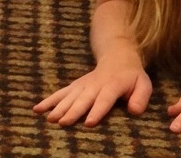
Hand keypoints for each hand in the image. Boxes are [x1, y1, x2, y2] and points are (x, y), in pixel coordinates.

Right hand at [33, 55, 151, 126]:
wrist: (118, 57)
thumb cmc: (132, 77)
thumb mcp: (143, 84)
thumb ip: (141, 97)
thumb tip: (134, 111)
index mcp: (113, 85)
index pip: (105, 99)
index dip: (97, 110)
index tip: (89, 123)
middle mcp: (95, 85)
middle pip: (83, 99)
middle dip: (73, 111)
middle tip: (63, 123)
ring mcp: (83, 85)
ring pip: (69, 96)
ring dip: (59, 107)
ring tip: (49, 119)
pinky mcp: (75, 86)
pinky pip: (60, 93)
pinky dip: (48, 101)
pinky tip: (37, 109)